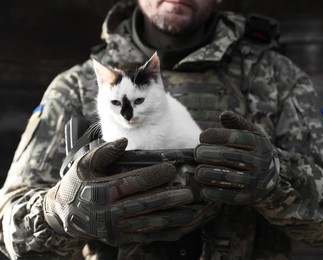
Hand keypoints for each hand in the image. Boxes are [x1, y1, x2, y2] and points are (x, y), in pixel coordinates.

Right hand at [43, 138, 194, 245]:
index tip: (172, 168)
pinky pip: (144, 236)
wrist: (63, 215)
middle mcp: (110, 212)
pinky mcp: (119, 238)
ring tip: (190, 213)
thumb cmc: (76, 185)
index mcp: (102, 191)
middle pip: (145, 204)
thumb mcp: (84, 164)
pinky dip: (162, 234)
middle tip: (188, 194)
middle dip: (169, 199)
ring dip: (171, 218)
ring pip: (148, 223)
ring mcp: (115, 228)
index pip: (134, 181)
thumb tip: (124, 141)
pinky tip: (178, 230)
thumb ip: (104, 152)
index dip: (154, 175)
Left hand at [194, 111, 279, 204]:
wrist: (270, 178)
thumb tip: (223, 114)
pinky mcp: (250, 197)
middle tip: (197, 153)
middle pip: (232, 156)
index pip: (236, 138)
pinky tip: (204, 189)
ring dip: (211, 174)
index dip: (217, 136)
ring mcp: (256, 181)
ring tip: (198, 171)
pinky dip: (215, 193)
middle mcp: (260, 162)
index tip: (202, 136)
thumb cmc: (253, 150)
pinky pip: (231, 196)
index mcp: (260, 144)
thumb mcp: (251, 134)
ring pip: (230, 176)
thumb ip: (236, 123)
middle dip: (211, 154)